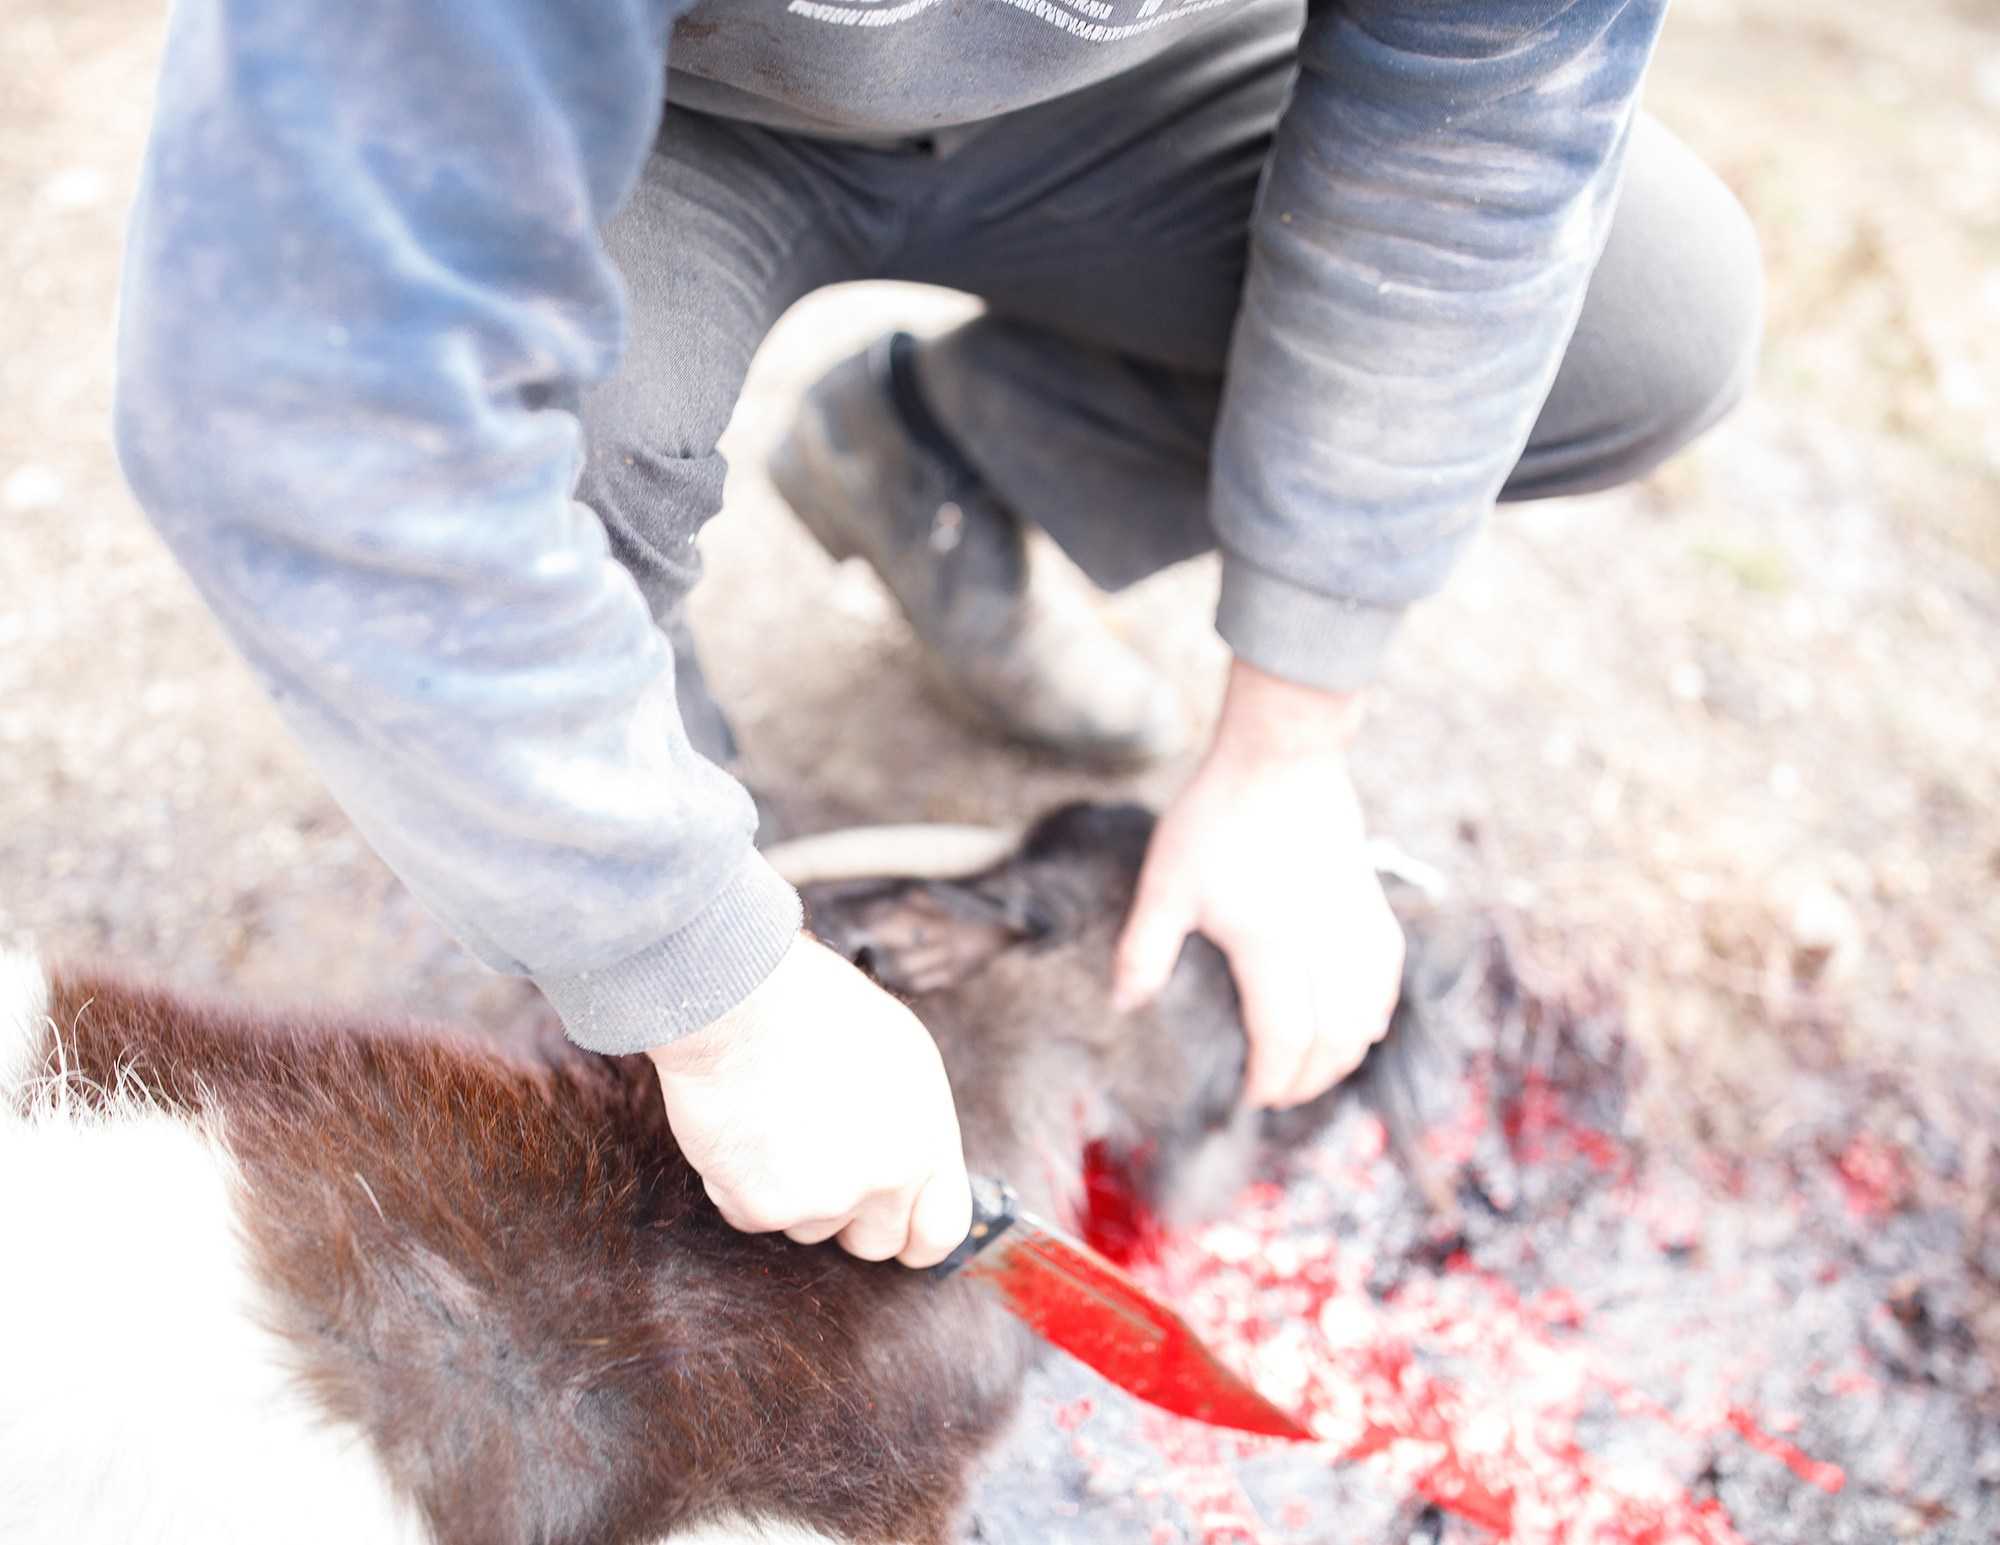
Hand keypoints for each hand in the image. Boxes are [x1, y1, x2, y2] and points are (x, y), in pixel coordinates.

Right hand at [648, 935, 972, 1266]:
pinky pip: (752, 1216)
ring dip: (791, 1194)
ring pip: (809, 1228)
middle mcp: (885, 1178)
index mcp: (927, 1139)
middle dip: (849, 1217)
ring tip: (777, 1123)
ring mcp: (825, 1199)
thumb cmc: (816, 1008)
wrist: (742, 1000)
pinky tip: (743, 1129)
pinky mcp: (764, 1207)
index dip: (916, 1237)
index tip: (898, 1233)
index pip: (941, 1231)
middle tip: (819, 1165)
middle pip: (874, 1243)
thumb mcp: (902, 1056)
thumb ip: (913, 1125)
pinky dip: (741, 1185)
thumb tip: (912, 1167)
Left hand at [1114, 659, 1404, 1108]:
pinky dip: (1376, 1013)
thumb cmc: (1219, 815)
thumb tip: (1125, 1006)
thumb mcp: (1166, 884)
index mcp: (1271, 945)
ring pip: (1369, 1015)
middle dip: (1308, 1081)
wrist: (1281, 755)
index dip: (1270, 1079)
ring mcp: (1356, 925)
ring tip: (1314, 1071)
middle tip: (1279, 1095)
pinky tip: (1360, 1027)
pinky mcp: (1373, 905)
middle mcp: (1325, 944)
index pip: (1284, 1040)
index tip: (1250, 1095)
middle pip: (1334, 1040)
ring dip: (1345, 1054)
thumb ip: (1143, 951)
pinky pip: (1387, 978)